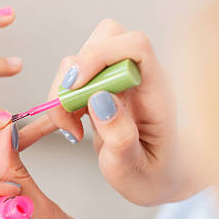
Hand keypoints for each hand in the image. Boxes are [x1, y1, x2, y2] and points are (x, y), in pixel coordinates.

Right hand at [19, 20, 197, 205]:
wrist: (157, 179)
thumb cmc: (153, 176)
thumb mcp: (135, 169)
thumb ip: (120, 136)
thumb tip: (100, 97)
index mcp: (156, 90)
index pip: (135, 45)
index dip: (100, 56)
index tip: (77, 89)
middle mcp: (137, 77)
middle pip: (104, 39)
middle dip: (75, 73)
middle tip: (70, 112)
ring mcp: (118, 80)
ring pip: (81, 58)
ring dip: (63, 91)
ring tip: (70, 128)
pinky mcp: (100, 89)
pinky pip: (72, 79)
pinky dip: (60, 100)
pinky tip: (67, 126)